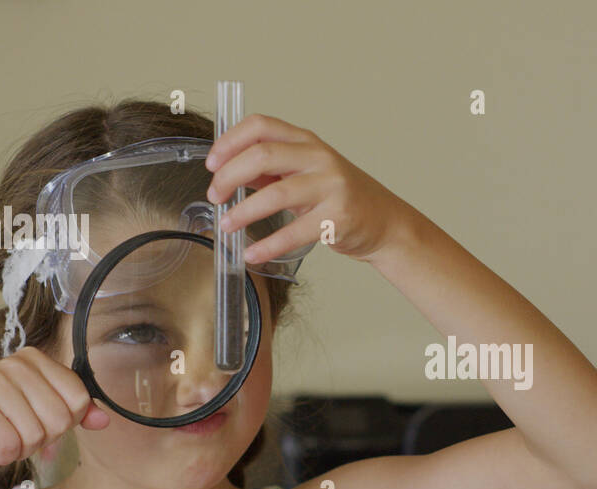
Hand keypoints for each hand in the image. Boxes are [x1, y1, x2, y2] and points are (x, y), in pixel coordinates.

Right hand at [0, 347, 108, 465]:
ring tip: (2, 438)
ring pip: (36, 435)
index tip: (44, 423)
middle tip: (19, 434)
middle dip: (43, 439)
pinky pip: (11, 444)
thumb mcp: (38, 410)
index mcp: (35, 360)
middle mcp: (15, 365)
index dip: (67, 422)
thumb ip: (73, 412)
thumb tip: (104, 419)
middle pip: (61, 419)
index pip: (80, 398)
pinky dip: (3, 455)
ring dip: (21, 449)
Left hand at [205, 114, 414, 264]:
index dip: (229, 142)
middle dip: (229, 176)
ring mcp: (331, 187)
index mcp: (307, 142)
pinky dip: (268, 246)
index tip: (211, 164)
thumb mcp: (306, 174)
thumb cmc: (342, 197)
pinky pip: (294, 232)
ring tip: (226, 226)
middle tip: (214, 197)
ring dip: (243, 212)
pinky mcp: (337, 218)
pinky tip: (252, 254)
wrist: (385, 222)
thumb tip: (228, 174)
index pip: (260, 126)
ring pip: (275, 194)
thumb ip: (271, 171)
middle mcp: (319, 158)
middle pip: (262, 155)